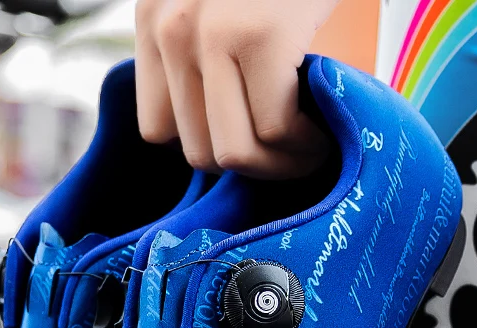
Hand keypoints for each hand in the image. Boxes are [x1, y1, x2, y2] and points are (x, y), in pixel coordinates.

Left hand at [135, 0, 338, 177]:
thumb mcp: (219, 9)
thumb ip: (206, 63)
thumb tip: (219, 141)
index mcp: (154, 21)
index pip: (159, 133)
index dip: (210, 141)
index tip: (251, 135)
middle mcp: (171, 29)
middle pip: (198, 153)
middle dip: (251, 164)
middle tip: (290, 149)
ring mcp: (211, 34)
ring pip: (234, 154)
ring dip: (279, 164)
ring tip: (307, 141)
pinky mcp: (260, 36)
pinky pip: (276, 132)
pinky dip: (306, 145)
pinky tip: (323, 128)